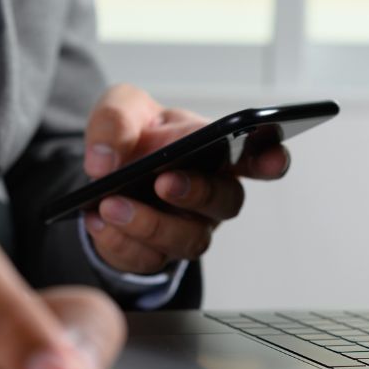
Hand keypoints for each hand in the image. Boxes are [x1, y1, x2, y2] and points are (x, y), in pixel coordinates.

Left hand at [82, 84, 290, 273]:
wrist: (102, 173)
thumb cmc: (133, 136)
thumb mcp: (121, 108)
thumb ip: (115, 120)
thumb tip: (104, 160)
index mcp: (217, 152)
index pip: (258, 157)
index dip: (272, 160)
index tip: (271, 158)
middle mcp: (212, 196)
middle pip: (226, 204)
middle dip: (197, 194)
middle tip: (163, 182)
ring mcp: (189, 229)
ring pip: (188, 241)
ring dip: (150, 225)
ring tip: (111, 205)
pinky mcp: (157, 255)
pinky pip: (147, 260)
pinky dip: (119, 243)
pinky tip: (96, 221)